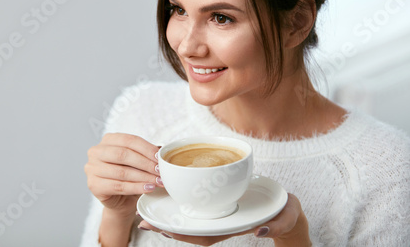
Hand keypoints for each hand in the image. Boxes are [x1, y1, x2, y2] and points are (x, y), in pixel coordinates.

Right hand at [85, 133, 161, 218]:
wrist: (121, 201)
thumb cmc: (130, 177)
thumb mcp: (139, 162)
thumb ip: (148, 154)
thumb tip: (163, 150)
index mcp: (108, 140)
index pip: (129, 140)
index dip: (146, 148)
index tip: (160, 158)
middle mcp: (96, 151)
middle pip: (123, 154)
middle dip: (145, 163)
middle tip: (160, 171)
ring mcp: (92, 168)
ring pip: (121, 171)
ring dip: (143, 177)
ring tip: (158, 181)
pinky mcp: (93, 185)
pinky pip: (118, 186)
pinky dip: (136, 187)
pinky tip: (148, 188)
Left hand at [138, 193, 310, 246]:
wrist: (285, 209)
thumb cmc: (284, 213)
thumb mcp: (285, 218)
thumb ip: (276, 225)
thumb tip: (260, 231)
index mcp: (232, 226)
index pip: (203, 235)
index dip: (182, 234)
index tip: (163, 231)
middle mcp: (221, 222)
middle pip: (190, 228)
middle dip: (167, 227)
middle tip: (144, 222)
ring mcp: (218, 214)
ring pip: (190, 218)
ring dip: (170, 216)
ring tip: (147, 213)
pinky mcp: (219, 204)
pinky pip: (197, 206)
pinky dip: (181, 202)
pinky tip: (168, 194)